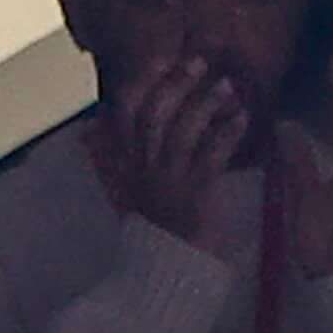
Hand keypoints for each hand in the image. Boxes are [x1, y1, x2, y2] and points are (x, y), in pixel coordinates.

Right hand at [92, 53, 252, 244]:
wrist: (166, 273)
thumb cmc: (157, 232)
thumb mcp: (129, 192)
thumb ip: (112, 160)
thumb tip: (90, 131)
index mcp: (128, 164)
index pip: (127, 113)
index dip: (144, 82)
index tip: (163, 58)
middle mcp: (143, 168)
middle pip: (154, 115)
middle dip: (176, 84)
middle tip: (199, 62)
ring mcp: (168, 181)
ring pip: (181, 131)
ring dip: (205, 103)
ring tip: (228, 86)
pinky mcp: (194, 195)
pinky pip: (210, 157)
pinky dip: (227, 133)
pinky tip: (242, 119)